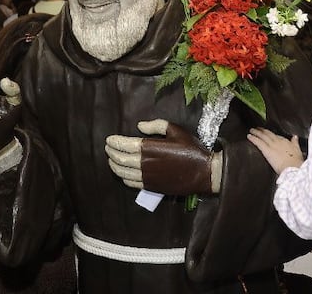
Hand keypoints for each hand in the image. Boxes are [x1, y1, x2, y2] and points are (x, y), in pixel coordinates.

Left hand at [105, 119, 220, 194]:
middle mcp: (144, 163)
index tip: (109, 139)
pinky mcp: (151, 186)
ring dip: (114, 165)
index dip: (114, 142)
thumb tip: (139, 126)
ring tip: (111, 160)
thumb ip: (156, 126)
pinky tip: (122, 173)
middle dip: (111, 152)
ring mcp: (147, 176)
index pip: (123, 144)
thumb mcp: (176, 130)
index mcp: (149, 147)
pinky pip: (131, 183)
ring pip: (123, 172)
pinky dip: (123, 177)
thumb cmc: (191, 149)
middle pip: (120, 159)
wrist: (203, 172)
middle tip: (108, 148)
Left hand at [247, 128, 303, 173]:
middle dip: (263, 130)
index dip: (271, 134)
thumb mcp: (298, 150)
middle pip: (269, 134)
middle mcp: (278, 141)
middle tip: (258, 128)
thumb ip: (295, 143)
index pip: (277, 136)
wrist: (293, 168)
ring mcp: (272, 145)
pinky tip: (249, 136)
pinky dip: (253, 138)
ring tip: (252, 130)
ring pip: (262, 136)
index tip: (268, 133)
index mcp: (286, 141)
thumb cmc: (296, 162)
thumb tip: (295, 137)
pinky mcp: (266, 150)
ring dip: (256, 132)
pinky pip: (258, 142)